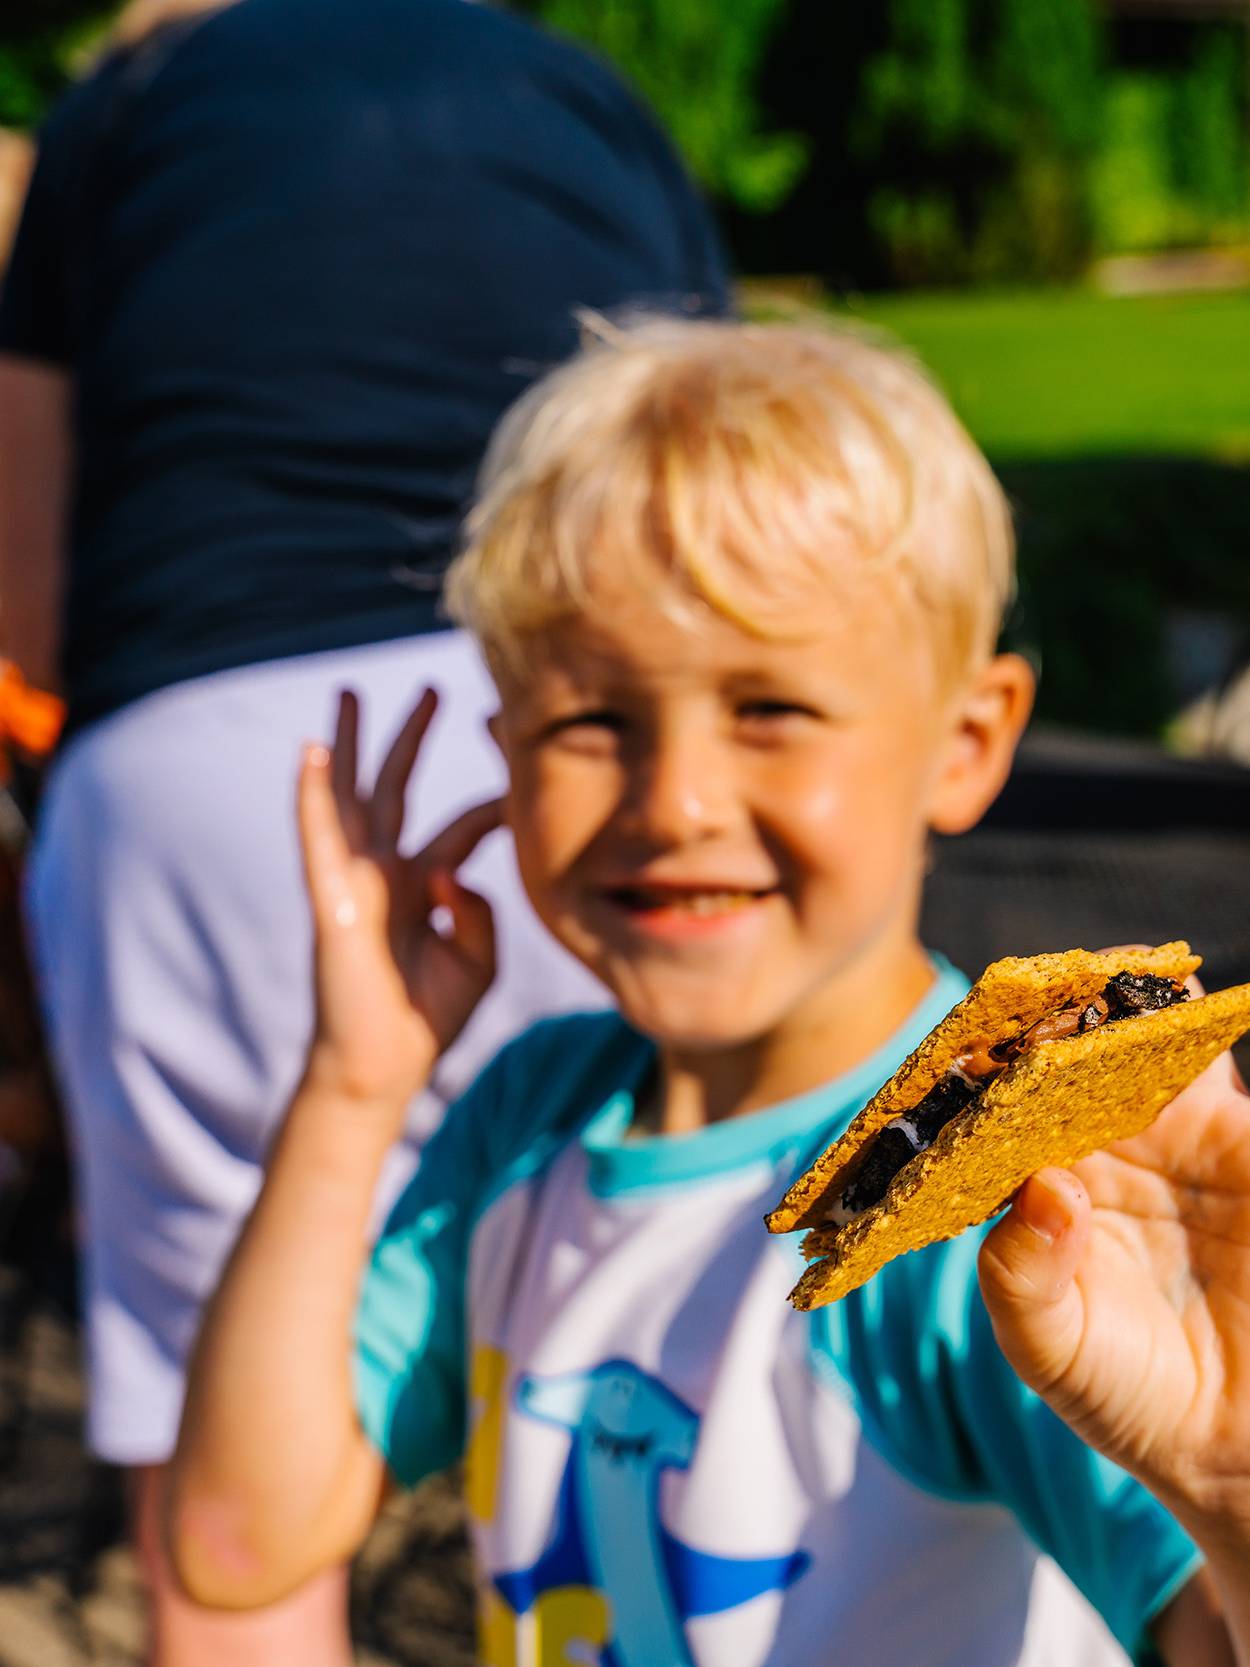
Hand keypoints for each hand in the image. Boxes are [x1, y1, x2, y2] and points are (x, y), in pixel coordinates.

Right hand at [298, 688, 500, 1109]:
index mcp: (424, 886)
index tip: (524, 777)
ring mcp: (355, 882)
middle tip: (432, 687)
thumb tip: (455, 875)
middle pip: (400, 790)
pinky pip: (320, 839)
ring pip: (351, 798)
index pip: (464, 828)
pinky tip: (313, 751)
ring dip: (352, 744)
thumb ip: (480, 912)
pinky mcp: (333, 900)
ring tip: (349, 693)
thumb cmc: (427, 1018)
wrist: (386, 1068)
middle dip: (413, 737)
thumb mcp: (478, 960)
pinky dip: (314, 794)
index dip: (496, 805)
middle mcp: (386, 874)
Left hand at [978, 1033, 1249, 1544]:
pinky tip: (1167, 992)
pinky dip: (1181, 1020)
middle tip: (1023, 986)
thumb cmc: (1124, 1390)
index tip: (955, 1044)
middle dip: (1035, 1020)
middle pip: (1049, 1060)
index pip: (984, 1114)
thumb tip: (1044, 1190)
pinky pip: (1200, 1060)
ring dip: (1104, 1002)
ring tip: (1087, 970)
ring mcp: (1159, 1134)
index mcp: (1025, 1186)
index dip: (967, 1077)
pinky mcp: (1231, 1133)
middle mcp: (1085, 1147)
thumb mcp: (1050, 1349)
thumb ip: (1022, 1279)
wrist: (1237, 1433)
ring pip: (1121, 1044)